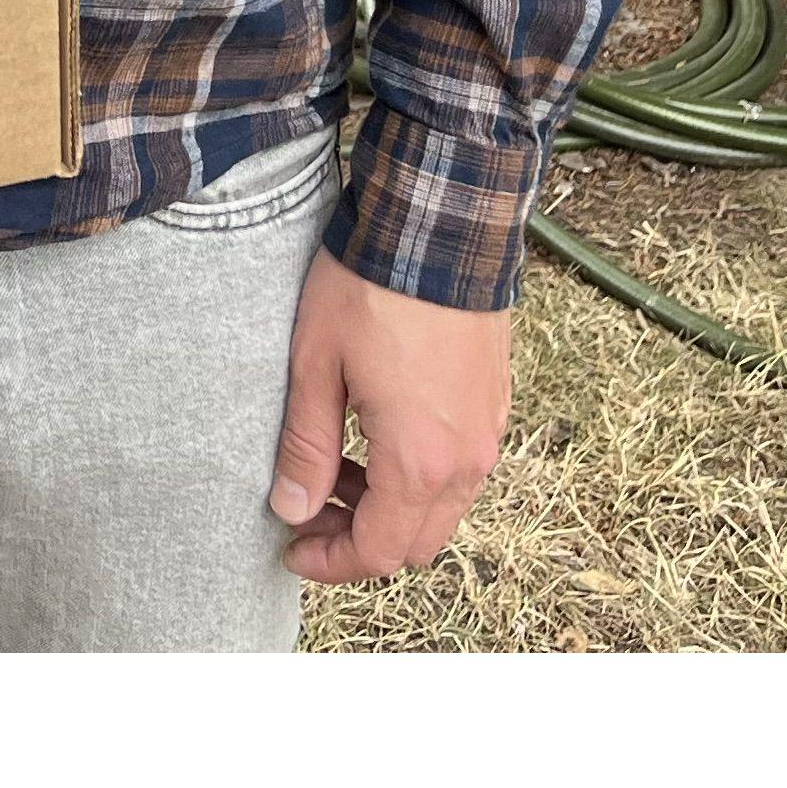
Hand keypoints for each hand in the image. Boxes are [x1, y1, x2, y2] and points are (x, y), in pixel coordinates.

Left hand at [268, 246, 511, 582]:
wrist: (440, 225)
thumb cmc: (369, 290)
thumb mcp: (316, 366)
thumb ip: (305, 446)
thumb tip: (291, 509)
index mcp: (420, 463)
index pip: (379, 551)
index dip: (332, 563)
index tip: (292, 548)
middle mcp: (467, 461)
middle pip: (416, 540)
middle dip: (359, 538)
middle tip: (308, 508)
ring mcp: (489, 431)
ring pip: (442, 507)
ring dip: (390, 505)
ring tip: (335, 465)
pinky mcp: (495, 401)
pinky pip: (462, 467)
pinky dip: (419, 474)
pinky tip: (376, 435)